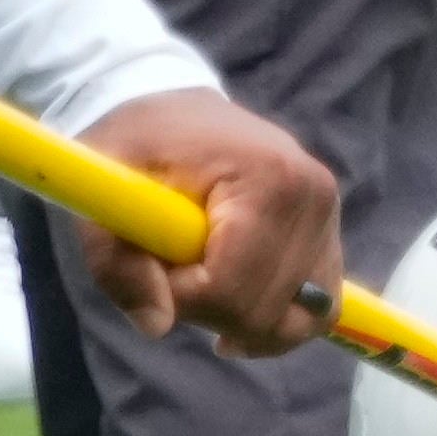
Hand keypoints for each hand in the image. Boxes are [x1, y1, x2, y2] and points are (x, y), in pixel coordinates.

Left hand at [68, 87, 344, 356]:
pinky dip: (280, 320)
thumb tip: (157, 326)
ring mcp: (328, 214)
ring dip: (243, 321)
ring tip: (205, 289)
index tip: (155, 266)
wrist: (175, 109)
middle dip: (210, 311)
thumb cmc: (136, 147)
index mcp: (266, 178)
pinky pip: (318, 304)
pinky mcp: (330, 230)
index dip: (181, 297)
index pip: (230, 289)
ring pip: (299, 317)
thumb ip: (118, 265)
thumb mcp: (106, 195)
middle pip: (266, 311)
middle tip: (175, 272)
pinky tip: (239, 309)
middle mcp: (313, 195)